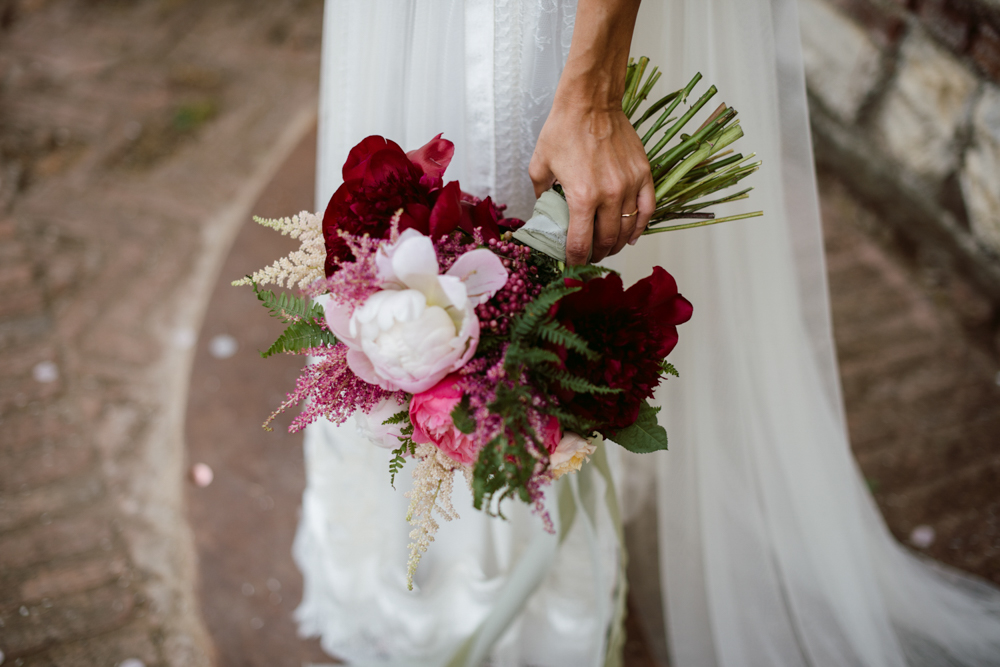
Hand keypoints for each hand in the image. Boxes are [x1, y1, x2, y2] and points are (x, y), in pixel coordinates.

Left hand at [529, 101, 654, 264]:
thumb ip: (541, 193)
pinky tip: (631, 235)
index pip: (580, 243)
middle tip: (589, 255)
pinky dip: (640, 227)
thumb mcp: (539, 164)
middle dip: (596, 254)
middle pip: (606, 240)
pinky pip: (647, 210)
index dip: (575, 258)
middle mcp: (609, 195)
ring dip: (616, 244)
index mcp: (582, 197)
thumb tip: (544, 211)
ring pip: (627, 229)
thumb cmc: (563, 129)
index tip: (571, 262)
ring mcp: (630, 185)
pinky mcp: (643, 174)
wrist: (591, 102)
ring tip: (607, 248)